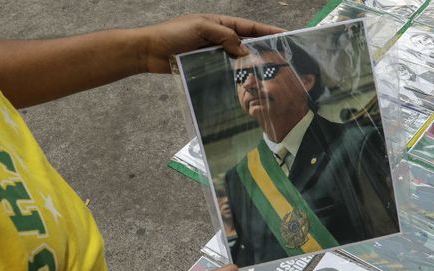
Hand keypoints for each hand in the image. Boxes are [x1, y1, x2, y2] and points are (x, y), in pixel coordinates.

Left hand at [137, 15, 283, 73]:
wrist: (149, 50)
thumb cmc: (172, 34)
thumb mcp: (201, 28)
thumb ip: (224, 36)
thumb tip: (244, 50)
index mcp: (220, 23)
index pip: (249, 27)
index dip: (267, 31)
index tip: (285, 35)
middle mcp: (218, 37)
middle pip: (246, 44)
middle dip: (263, 50)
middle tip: (281, 59)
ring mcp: (212, 53)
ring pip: (236, 60)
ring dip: (248, 66)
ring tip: (266, 75)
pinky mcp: (204, 66)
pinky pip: (223, 70)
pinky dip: (233, 76)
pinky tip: (242, 84)